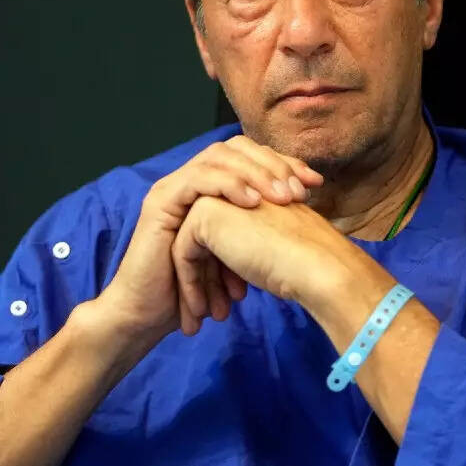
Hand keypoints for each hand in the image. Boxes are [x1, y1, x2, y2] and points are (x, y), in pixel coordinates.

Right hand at [96, 136, 323, 339]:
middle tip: (301, 190)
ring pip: (218, 158)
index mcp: (210, 188)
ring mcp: (173, 188)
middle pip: (235, 149)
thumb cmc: (195, 292)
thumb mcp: (239, 255)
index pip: (250, 157)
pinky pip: (197, 180)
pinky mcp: (161, 202)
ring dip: (255, 174)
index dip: (283, 164)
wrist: (151, 317)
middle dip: (273, 165)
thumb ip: (260, 230)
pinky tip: (253, 202)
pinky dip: (229, 186)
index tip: (315, 184)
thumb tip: (305, 220)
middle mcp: (191, 181)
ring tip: (283, 196)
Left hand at [170, 196, 371, 309]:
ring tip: (202, 318)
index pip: (221, 234)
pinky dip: (189, 284)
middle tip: (210, 313)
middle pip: (203, 240)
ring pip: (189, 247)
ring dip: (194, 285)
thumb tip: (234, 268)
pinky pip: (183, 253)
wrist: (314, 263)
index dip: (221, 272)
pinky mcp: (203, 213)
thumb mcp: (270, 244)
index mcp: (248, 192)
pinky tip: (200, 311)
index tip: (227, 302)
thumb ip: (249, 243)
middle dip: (205, 280)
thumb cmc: (303, 260)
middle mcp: (230, 187)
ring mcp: (215, 195)